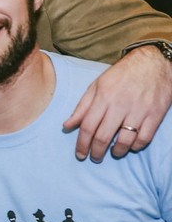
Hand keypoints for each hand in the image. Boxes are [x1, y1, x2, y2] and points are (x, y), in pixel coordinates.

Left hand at [63, 45, 171, 160]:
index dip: (82, 143)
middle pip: (103, 136)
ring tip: (113, 153)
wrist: (153, 63)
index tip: (80, 154)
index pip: (87, 126)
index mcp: (103, 97)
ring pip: (124, 140)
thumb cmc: (122, 74)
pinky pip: (144, 138)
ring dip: (117, 151)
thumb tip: (66, 126)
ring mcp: (139, 110)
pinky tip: (131, 146)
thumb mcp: (97, 85)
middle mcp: (120, 104)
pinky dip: (136, 146)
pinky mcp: (155, 114)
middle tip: (95, 157)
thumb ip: (82, 107)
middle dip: (96, 151)